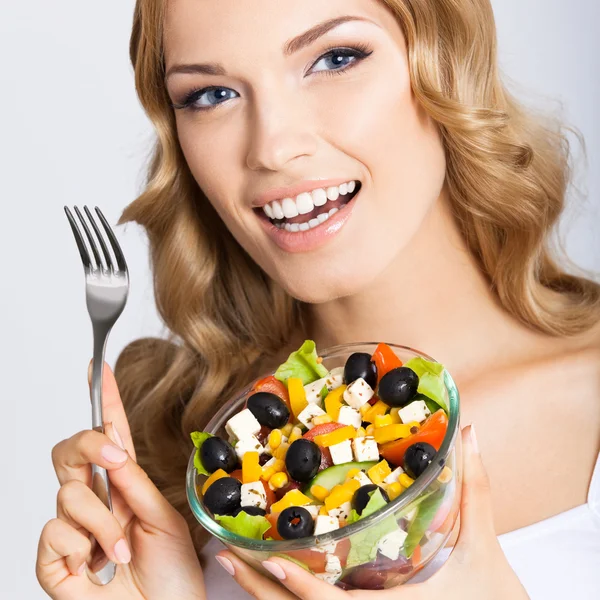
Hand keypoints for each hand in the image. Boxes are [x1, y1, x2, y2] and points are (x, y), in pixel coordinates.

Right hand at [36, 362, 205, 599]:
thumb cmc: (172, 576)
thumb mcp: (163, 519)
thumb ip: (134, 484)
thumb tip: (113, 447)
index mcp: (124, 487)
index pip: (109, 436)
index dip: (103, 400)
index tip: (99, 367)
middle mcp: (96, 503)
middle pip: (68, 451)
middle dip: (87, 447)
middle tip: (115, 462)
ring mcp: (74, 532)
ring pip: (67, 495)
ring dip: (103, 523)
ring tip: (123, 552)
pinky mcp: (56, 564)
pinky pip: (54, 535)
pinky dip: (83, 549)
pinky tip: (99, 567)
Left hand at [216, 425, 529, 599]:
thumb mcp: (484, 547)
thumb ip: (476, 488)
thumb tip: (469, 435)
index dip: (295, 583)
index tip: (261, 556)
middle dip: (258, 589)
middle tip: (224, 555)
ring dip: (266, 595)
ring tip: (236, 562)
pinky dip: (291, 598)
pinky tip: (277, 576)